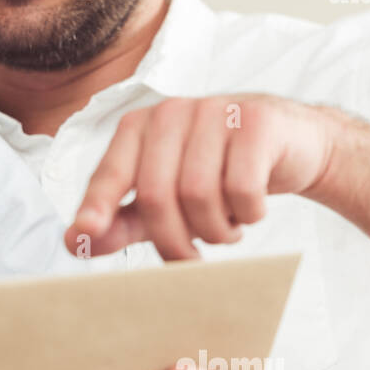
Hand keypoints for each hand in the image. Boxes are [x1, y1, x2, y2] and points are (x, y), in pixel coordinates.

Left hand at [66, 94, 342, 258]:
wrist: (295, 147)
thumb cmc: (220, 174)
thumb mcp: (165, 199)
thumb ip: (120, 220)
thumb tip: (74, 242)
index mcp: (139, 127)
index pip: (111, 173)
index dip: (96, 206)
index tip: (82, 234)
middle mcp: (171, 112)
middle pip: (156, 195)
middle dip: (174, 240)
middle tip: (192, 259)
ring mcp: (214, 110)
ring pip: (199, 195)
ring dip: (216, 230)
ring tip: (226, 229)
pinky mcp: (256, 120)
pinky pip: (243, 188)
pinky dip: (248, 213)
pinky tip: (252, 209)